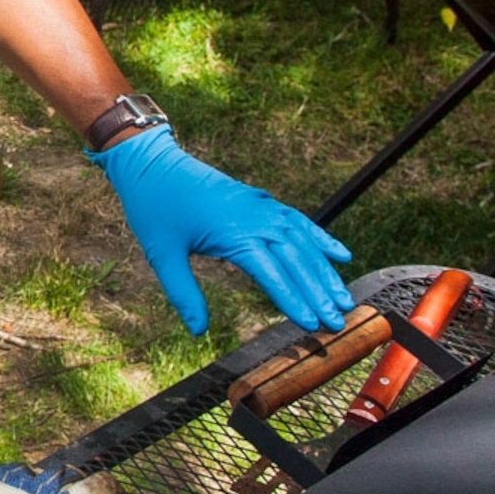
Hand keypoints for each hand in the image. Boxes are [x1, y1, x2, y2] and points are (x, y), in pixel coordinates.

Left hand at [94, 126, 352, 334]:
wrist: (151, 162)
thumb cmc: (154, 208)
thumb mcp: (162, 254)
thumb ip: (184, 293)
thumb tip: (198, 331)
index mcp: (234, 234)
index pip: (272, 274)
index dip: (293, 300)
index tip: (311, 323)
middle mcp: (256, 219)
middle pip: (296, 260)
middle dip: (318, 292)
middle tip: (337, 322)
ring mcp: (262, 207)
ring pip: (303, 242)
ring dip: (325, 271)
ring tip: (343, 299)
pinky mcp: (261, 201)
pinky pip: (298, 221)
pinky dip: (320, 237)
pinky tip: (340, 254)